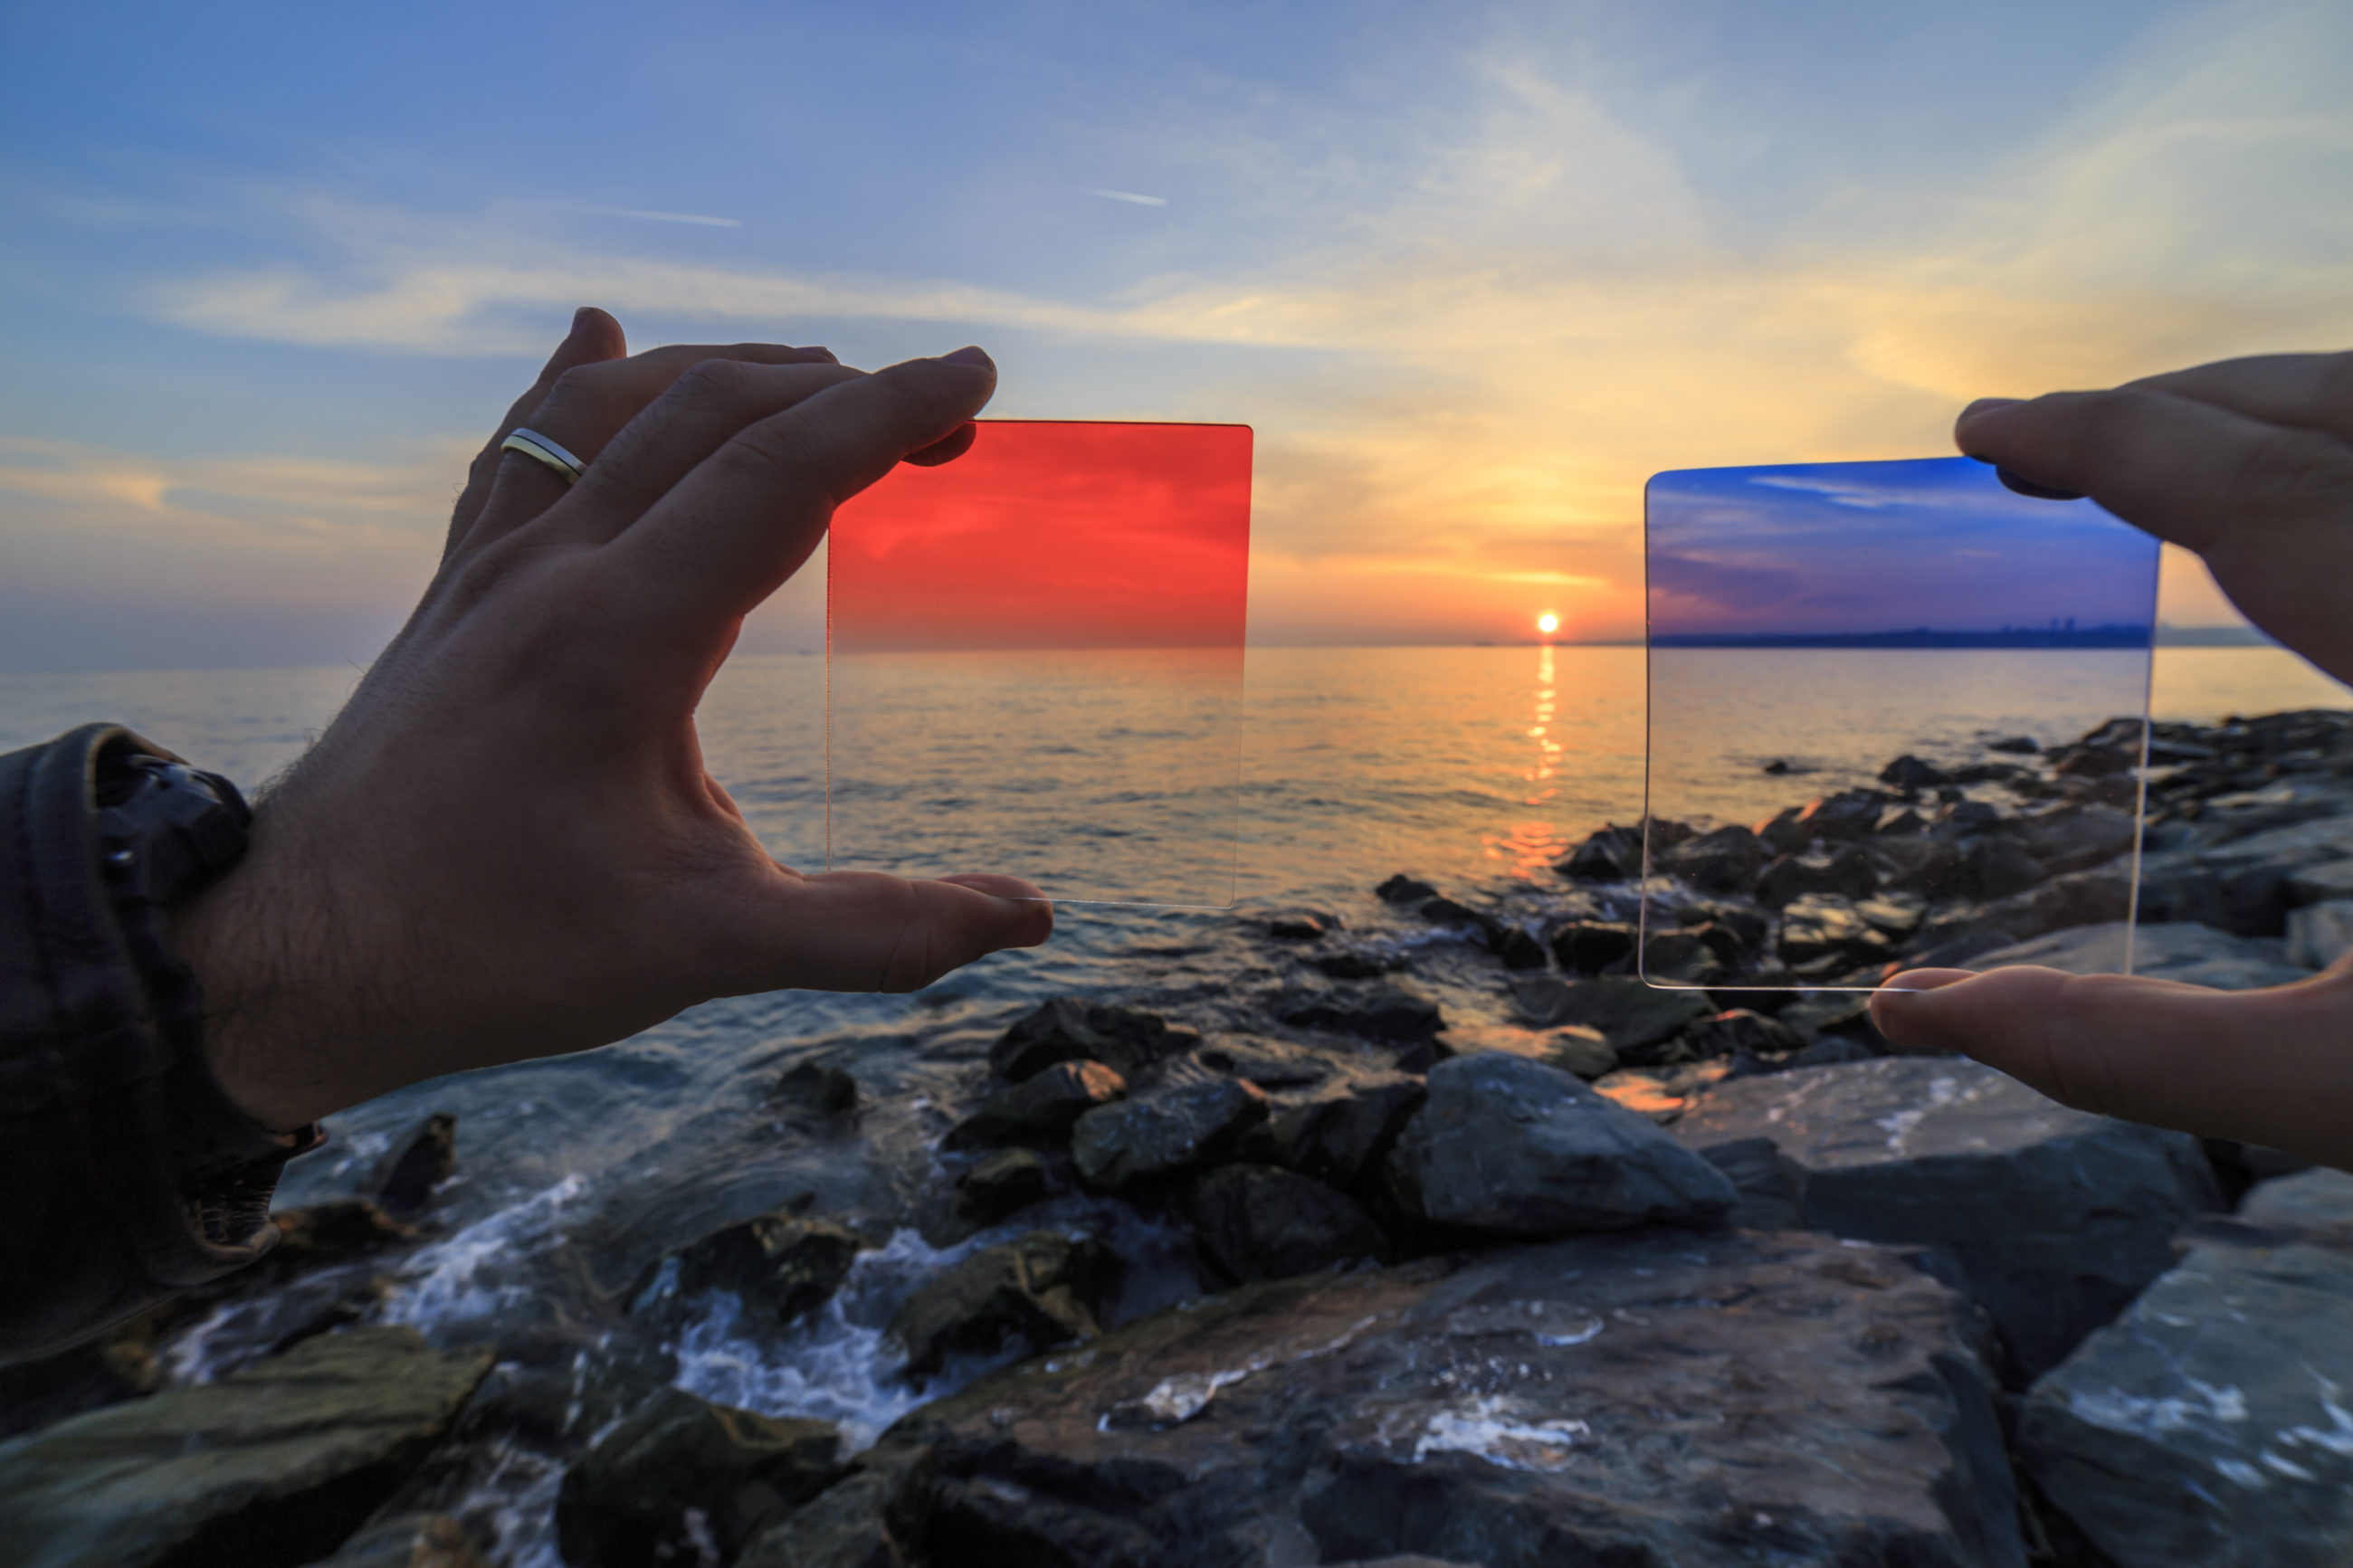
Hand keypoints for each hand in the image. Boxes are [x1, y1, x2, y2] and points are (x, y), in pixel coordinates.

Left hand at [175, 309, 1051, 1131]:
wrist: (290, 956)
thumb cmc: (491, 954)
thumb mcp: (702, 952)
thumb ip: (872, 932)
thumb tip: (1027, 917)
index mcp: (619, 636)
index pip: (779, 472)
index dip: (890, 413)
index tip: (974, 375)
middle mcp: (549, 571)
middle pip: (708, 412)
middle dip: (838, 389)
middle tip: (943, 413)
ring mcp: (487, 569)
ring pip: (614, 410)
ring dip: (729, 373)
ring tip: (820, 381)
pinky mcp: (453, 591)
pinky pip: (520, 446)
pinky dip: (579, 383)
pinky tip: (595, 335)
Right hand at [1872, 350, 2352, 1170]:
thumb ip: (2123, 1053)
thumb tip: (1907, 1012)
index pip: (2249, 492)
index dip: (2101, 439)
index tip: (1987, 422)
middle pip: (2340, 407)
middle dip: (2180, 397)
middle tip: (2048, 436)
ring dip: (2286, 408)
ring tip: (2167, 448)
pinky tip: (2317, 511)